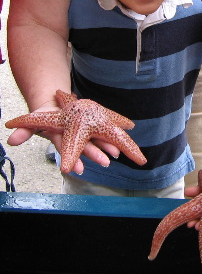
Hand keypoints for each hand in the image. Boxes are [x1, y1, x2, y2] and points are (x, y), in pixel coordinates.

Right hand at [6, 106, 120, 174]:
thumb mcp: (35, 120)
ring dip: (105, 147)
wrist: (57, 104)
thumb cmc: (46, 114)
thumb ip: (24, 130)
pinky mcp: (89, 126)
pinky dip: (108, 136)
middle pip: (83, 147)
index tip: (78, 170)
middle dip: (94, 154)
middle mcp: (72, 136)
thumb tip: (11, 141)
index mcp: (59, 135)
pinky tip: (119, 142)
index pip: (66, 148)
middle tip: (106, 163)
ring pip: (94, 140)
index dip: (71, 158)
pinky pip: (100, 131)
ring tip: (115, 155)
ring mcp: (82, 132)